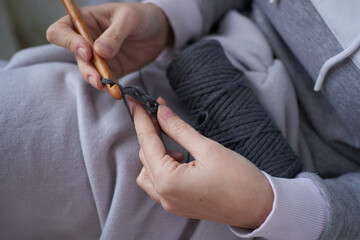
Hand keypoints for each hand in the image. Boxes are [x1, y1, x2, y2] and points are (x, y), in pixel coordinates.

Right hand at [47, 3, 172, 88]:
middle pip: (75, 56)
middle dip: (85, 68)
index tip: (86, 50)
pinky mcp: (112, 70)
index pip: (61, 31)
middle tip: (97, 77)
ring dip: (95, 79)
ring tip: (105, 86)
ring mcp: (99, 57)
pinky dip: (109, 86)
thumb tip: (99, 51)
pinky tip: (115, 90)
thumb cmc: (142, 16)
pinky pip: (106, 80)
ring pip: (88, 71)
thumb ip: (114, 34)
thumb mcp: (129, 19)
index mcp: (86, 21)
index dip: (68, 42)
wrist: (160, 30)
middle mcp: (88, 40)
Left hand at [131, 98, 273, 228]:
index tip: (135, 101)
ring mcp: (170, 203)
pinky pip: (159, 183)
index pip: (147, 142)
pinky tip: (180, 157)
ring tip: (176, 142)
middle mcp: (164, 195)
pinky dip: (163, 166)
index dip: (141, 118)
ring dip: (156, 152)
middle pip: (146, 156)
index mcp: (169, 181)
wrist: (259, 207)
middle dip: (151, 132)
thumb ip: (179, 129)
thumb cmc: (239, 180)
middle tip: (160, 113)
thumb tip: (162, 112)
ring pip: (148, 171)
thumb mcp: (208, 148)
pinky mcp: (178, 205)